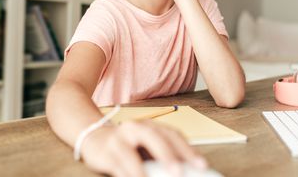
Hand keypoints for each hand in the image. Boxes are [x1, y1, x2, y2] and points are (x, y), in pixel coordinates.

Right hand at [80, 120, 207, 176]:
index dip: (188, 150)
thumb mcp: (148, 146)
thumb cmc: (129, 145)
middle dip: (168, 154)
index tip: (202, 166)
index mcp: (151, 126)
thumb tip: (187, 170)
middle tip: (180, 171)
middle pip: (154, 137)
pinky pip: (116, 166)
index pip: (173, 135)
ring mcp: (119, 139)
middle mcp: (136, 128)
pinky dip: (127, 175)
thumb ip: (163, 156)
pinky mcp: (105, 152)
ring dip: (142, 169)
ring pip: (131, 152)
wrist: (95, 135)